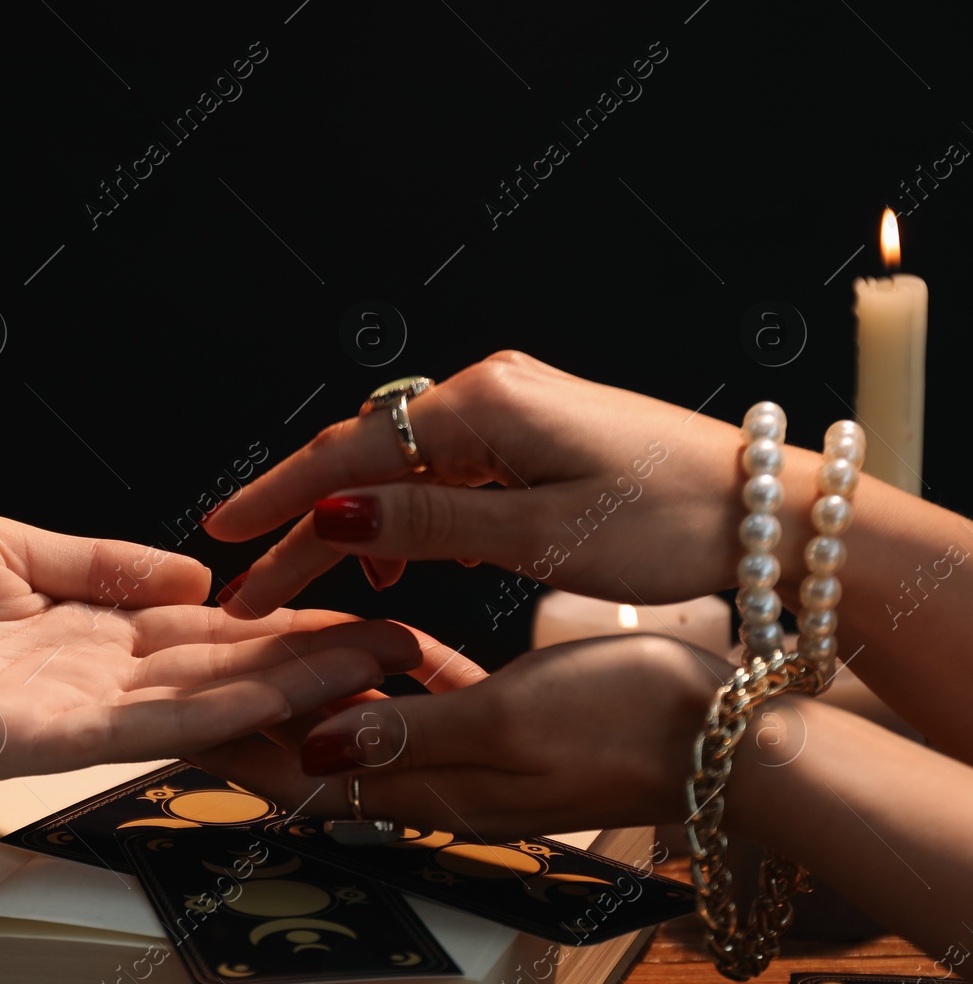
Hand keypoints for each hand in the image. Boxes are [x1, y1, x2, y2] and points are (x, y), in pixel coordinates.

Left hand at [0, 507, 421, 777]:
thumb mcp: (8, 547)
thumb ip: (101, 564)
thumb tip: (192, 572)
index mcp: (86, 629)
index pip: (209, 634)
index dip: (287, 625)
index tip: (363, 610)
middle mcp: (90, 680)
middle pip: (223, 677)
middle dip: (316, 663)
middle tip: (408, 650)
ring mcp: (67, 716)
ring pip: (203, 707)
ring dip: (292, 688)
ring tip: (377, 664)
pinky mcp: (34, 742)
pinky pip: (144, 726)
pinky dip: (219, 711)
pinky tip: (284, 690)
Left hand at [190, 634, 733, 838]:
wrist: (731, 740)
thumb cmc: (629, 720)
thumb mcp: (508, 721)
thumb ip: (407, 735)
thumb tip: (313, 747)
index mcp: (433, 788)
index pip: (305, 779)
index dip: (239, 746)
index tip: (182, 712)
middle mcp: (442, 786)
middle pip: (324, 755)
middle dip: (265, 713)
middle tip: (211, 666)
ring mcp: (475, 765)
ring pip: (370, 729)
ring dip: (323, 694)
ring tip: (277, 646)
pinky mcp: (507, 738)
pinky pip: (429, 713)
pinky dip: (397, 684)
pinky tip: (392, 650)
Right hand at [204, 351, 754, 615]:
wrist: (764, 512)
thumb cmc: (670, 520)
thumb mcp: (538, 534)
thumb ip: (427, 522)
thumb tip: (332, 514)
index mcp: (484, 404)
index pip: (348, 452)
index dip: (278, 499)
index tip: (222, 534)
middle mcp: (488, 392)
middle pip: (364, 462)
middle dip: (305, 526)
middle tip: (256, 589)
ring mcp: (510, 411)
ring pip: (398, 471)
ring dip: (357, 528)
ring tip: (327, 589)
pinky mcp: (529, 435)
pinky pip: (441, 474)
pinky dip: (408, 517)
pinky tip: (400, 558)